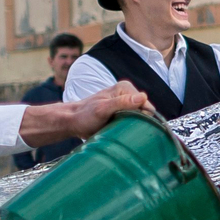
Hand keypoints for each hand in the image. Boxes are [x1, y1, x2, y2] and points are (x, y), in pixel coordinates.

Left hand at [19, 80, 147, 145]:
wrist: (73, 121)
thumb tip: (143, 97)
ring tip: (122, 130)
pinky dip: (130, 127)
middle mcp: (127, 93)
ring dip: (134, 126)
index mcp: (125, 88)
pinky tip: (122, 131)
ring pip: (140, 117)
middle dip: (139, 122)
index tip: (130, 126)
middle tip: (124, 130)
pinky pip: (134, 120)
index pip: (146, 105)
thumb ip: (122, 103)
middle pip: (145, 111)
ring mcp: (125, 103)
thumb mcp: (103, 109)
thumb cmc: (85, 116)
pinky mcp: (123, 111)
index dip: (143, 118)